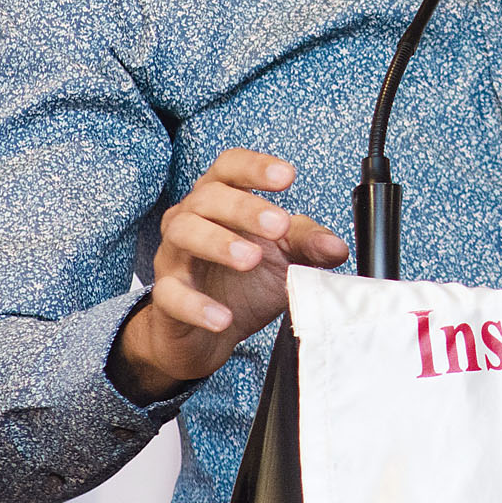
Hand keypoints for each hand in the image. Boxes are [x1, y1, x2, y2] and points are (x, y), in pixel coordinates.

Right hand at [108, 148, 348, 402]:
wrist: (208, 336)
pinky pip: (171, 295)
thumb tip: (336, 246)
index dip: (254, 167)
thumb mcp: (284, 258)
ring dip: (218, 243)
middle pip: (208, 197)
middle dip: (244, 207)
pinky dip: (197, 305)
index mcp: (221, 200)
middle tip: (278, 226)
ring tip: (250, 259)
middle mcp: (191, 219)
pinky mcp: (165, 298)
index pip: (230, 166)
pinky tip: (222, 316)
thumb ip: (308, 245)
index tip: (286, 176)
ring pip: (184, 233)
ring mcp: (173, 257)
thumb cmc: (245, 284)